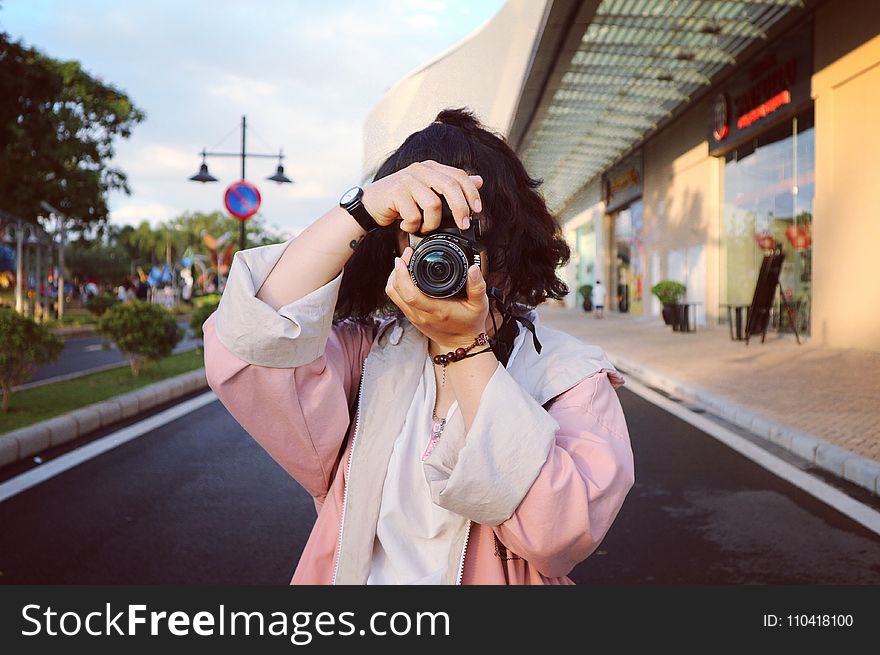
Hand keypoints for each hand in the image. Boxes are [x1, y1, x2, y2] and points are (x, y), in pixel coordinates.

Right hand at [361, 160, 482, 232]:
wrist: (369, 204)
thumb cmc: (400, 200)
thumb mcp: (427, 191)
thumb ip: (451, 186)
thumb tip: (479, 181)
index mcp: (431, 167)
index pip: (458, 175)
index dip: (471, 192)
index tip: (477, 210)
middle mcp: (420, 170)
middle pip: (450, 186)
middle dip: (461, 208)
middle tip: (464, 225)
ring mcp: (407, 180)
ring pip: (433, 203)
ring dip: (432, 223)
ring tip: (424, 228)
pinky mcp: (395, 192)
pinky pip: (414, 215)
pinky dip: (413, 227)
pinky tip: (407, 227)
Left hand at [385, 246, 488, 350]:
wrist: (460, 344)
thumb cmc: (469, 325)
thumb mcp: (479, 305)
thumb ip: (478, 286)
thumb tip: (473, 269)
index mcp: (435, 310)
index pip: (409, 293)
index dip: (402, 274)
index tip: (405, 258)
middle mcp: (420, 314)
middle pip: (396, 291)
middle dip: (397, 270)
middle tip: (407, 255)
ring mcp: (413, 317)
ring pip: (393, 294)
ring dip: (394, 277)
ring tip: (404, 263)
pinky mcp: (411, 317)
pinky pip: (397, 298)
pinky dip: (397, 285)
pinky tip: (406, 276)